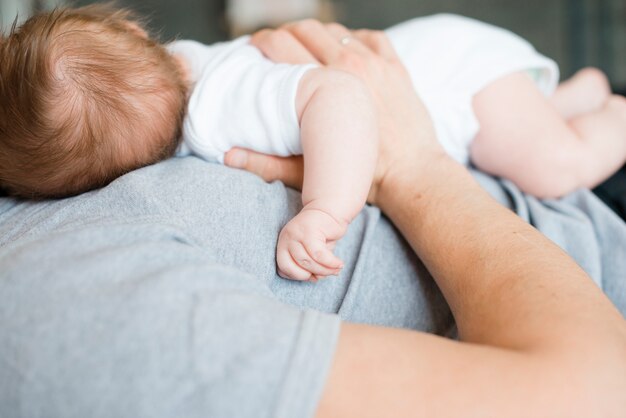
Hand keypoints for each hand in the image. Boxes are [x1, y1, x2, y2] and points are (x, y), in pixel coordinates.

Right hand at [225, 20, 445, 205]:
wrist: (412, 176)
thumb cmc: (363, 178)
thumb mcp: (307, 173)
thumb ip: (266, 163)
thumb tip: (229, 156)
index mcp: (325, 88)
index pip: (282, 45)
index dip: (261, 42)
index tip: (254, 48)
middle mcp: (349, 67)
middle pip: (306, 30)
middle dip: (284, 33)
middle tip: (275, 45)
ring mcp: (376, 64)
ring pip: (336, 31)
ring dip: (317, 35)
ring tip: (306, 48)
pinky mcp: (396, 68)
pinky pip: (371, 38)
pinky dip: (354, 38)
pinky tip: (345, 49)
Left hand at [276, 207, 345, 280]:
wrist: (330, 209)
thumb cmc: (321, 234)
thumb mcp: (313, 251)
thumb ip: (312, 264)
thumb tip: (316, 278)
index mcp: (283, 244)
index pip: (284, 267)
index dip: (298, 276)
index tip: (312, 276)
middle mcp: (287, 237)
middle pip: (299, 264)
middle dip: (316, 273)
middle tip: (330, 274)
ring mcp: (297, 232)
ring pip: (309, 261)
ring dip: (325, 270)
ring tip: (337, 270)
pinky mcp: (310, 230)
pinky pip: (319, 254)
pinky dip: (330, 263)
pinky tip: (339, 264)